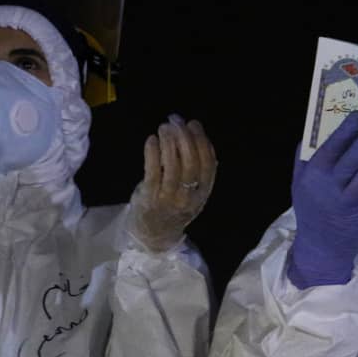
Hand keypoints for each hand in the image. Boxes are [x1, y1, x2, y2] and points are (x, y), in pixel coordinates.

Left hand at [126, 114, 216, 252]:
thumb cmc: (173, 208)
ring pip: (172, 165)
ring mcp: (168, 198)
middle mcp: (188, 197)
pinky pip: (152, 171)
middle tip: (176, 120)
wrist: (153, 235)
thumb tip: (202, 140)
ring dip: (169, 142)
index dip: (202, 141)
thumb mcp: (193, 193)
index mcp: (202, 194)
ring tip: (164, 127)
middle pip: (190, 162)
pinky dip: (152, 153)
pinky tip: (152, 140)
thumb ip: (199, 172)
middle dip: (184, 137)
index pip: (208, 164)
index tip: (193, 124)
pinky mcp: (149, 197)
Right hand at [289, 114, 357, 288]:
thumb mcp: (298, 185)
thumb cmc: (311, 211)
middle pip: (354, 155)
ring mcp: (350, 199)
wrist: (322, 248)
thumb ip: (303, 160)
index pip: (331, 146)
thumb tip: (313, 132)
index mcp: (311, 176)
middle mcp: (329, 186)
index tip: (357, 116)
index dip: (346, 129)